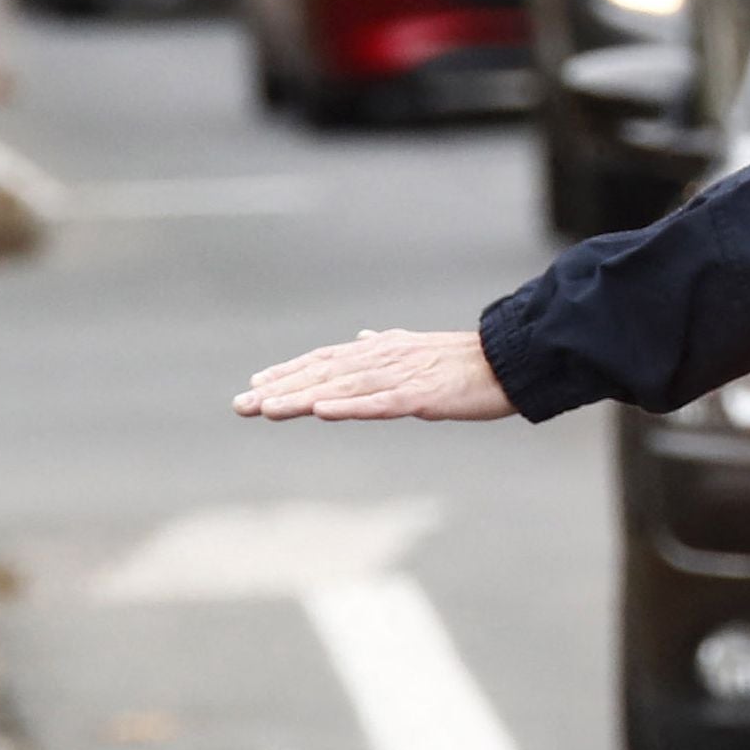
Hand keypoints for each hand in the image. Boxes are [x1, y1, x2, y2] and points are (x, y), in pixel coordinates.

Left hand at [233, 329, 514, 423]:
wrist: (509, 361)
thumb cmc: (466, 362)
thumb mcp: (419, 348)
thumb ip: (386, 345)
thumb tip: (360, 338)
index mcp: (381, 349)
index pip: (324, 360)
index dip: (288, 372)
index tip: (256, 386)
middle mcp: (382, 358)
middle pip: (322, 374)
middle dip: (279, 389)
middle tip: (240, 405)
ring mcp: (399, 376)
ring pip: (339, 388)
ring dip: (300, 398)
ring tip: (266, 409)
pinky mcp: (419, 396)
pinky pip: (376, 403)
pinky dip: (347, 406)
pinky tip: (320, 412)